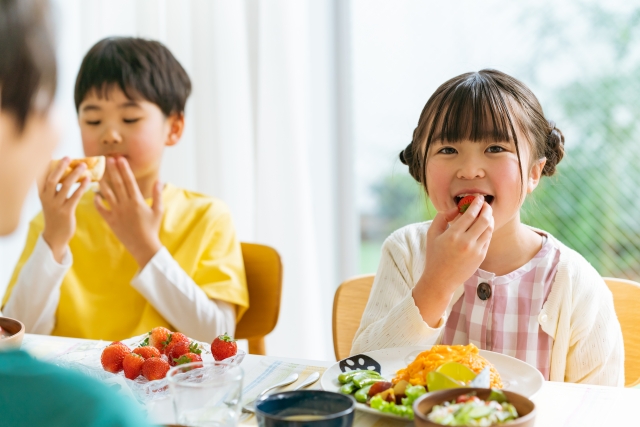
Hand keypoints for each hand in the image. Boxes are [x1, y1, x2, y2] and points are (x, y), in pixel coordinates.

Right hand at [40, 158, 91, 262]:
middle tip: (69, 157)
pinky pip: (75, 196)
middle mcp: (46, 199)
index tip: (52, 155)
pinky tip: (89, 180)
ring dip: (75, 174)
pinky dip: (82, 187)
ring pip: (65, 186)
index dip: (46, 166)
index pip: (42, 177)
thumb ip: (56, 189)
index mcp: (42, 195)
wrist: (55, 236)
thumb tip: (68, 173)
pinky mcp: (66, 212)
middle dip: (61, 167)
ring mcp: (56, 206)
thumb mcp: (52, 201)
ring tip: (83, 166)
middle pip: (52, 179)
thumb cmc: (56, 216)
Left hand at [94, 156, 162, 267]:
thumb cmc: (152, 228)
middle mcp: (126, 205)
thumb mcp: (158, 210)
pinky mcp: (110, 221)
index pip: (130, 181)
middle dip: (112, 170)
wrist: (143, 246)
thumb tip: (159, 180)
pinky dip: (97, 201)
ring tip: (98, 172)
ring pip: (107, 194)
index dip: (124, 169)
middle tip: (107, 159)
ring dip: (102, 182)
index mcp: (138, 201)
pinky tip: (94, 193)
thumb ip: (157, 194)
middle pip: (118, 184)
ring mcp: (117, 212)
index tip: (120, 159)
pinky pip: (101, 209)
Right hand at [412, 195, 493, 325]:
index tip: (478, 197)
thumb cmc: (434, 255)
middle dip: (486, 208)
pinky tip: (483, 226)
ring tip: (486, 213)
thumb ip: (442, 217)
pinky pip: (488, 238)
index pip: (470, 214)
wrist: (440, 280)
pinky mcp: (481, 257)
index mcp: (453, 235)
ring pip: (489, 229)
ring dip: (489, 218)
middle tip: (485, 203)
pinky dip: (487, 229)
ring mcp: (476, 250)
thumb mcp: (432, 234)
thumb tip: (456, 208)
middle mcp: (466, 242)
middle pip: (484, 219)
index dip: (476, 203)